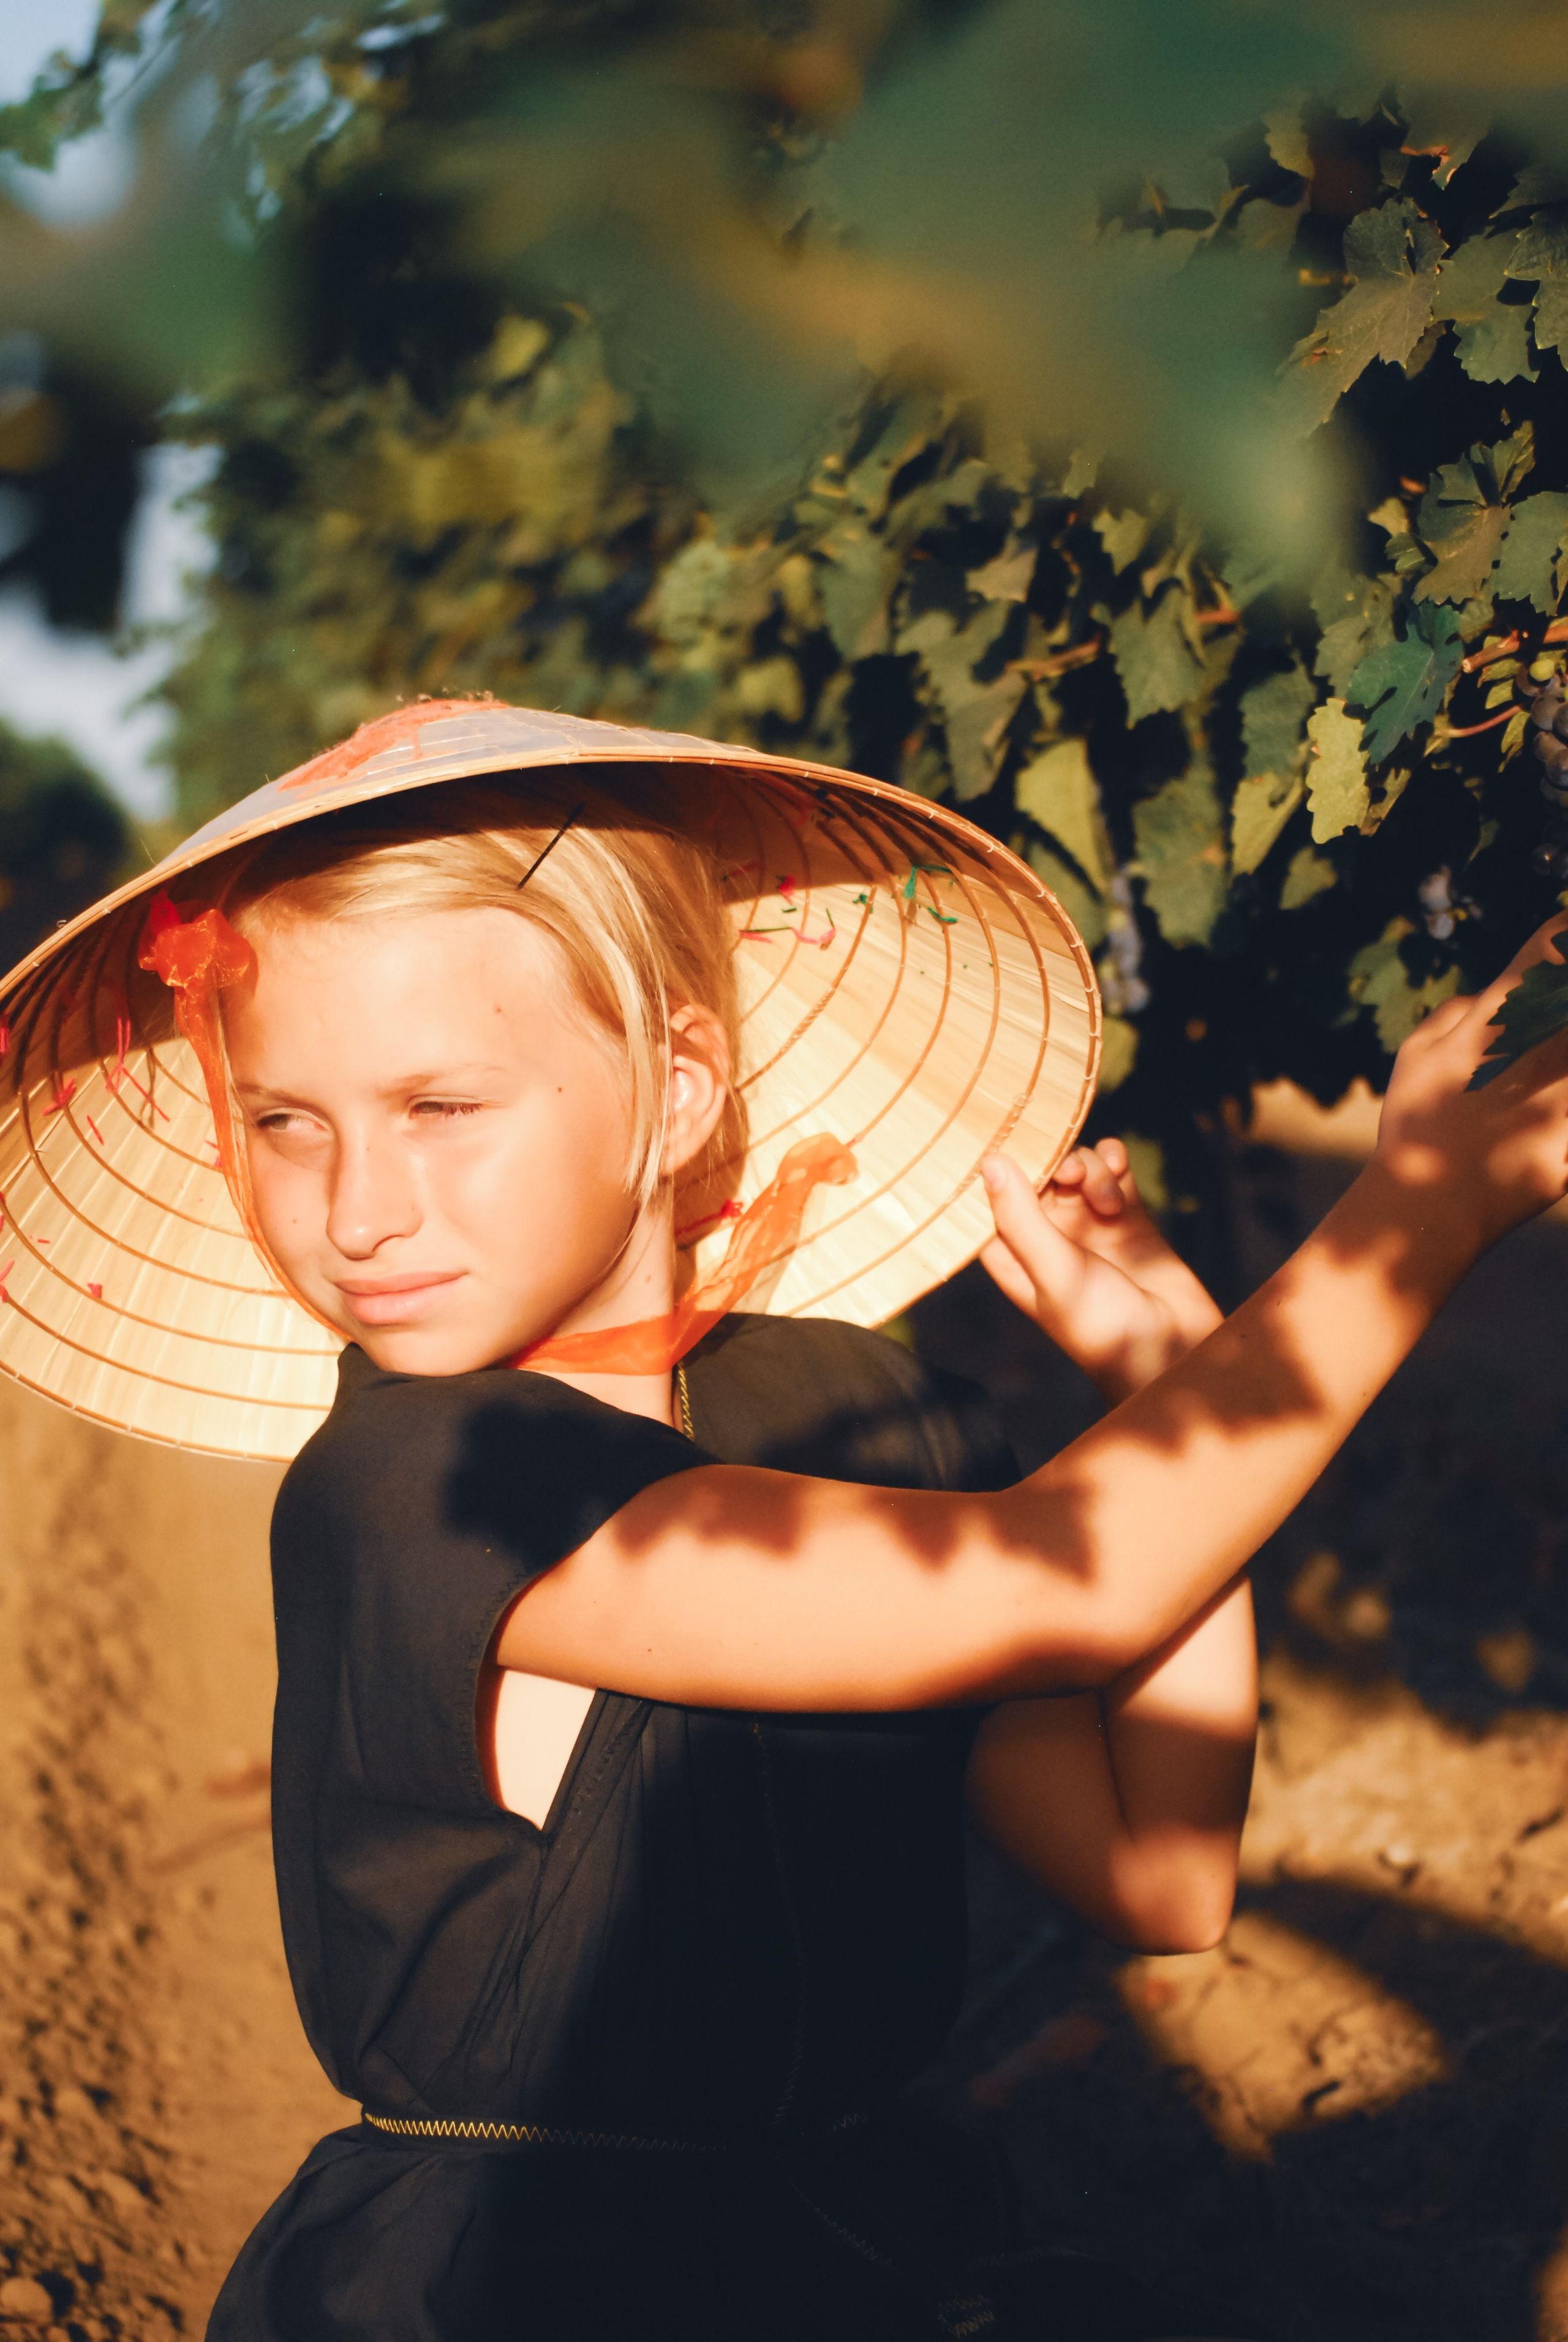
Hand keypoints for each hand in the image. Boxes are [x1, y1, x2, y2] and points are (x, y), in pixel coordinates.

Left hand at [980, 1138, 1222, 1403]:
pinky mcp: (1125, 1215)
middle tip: (1073, 1176)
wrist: (1175, 1351)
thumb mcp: (1055, 1273)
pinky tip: (1121, 1168)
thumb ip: (1021, 1218)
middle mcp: (1044, 1237)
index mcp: (1013, 1257)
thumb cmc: (1105, 1328)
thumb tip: (991, 1161)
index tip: (1009, 1139)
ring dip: (1090, 1170)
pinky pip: (1110, 1169)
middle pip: (1035, 1174)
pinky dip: (1113, 1160)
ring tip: (1110, 1205)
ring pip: (1074, 1167)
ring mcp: (1086, 1224)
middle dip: (1053, 1164)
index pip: (988, 1199)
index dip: (998, 1168)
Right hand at [1372, 912, 1567, 1254]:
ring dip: (1567, 1047)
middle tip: (1558, 1012)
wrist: (1427, 1207)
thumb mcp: (1413, 1058)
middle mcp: (1533, 1046)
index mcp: (1492, 1020)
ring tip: (1547, 1064)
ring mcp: (1558, 1093)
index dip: (1566, 933)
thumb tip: (1481, 992)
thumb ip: (1452, 1013)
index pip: (1551, 947)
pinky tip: (1551, 1105)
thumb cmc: (1416, 1129)